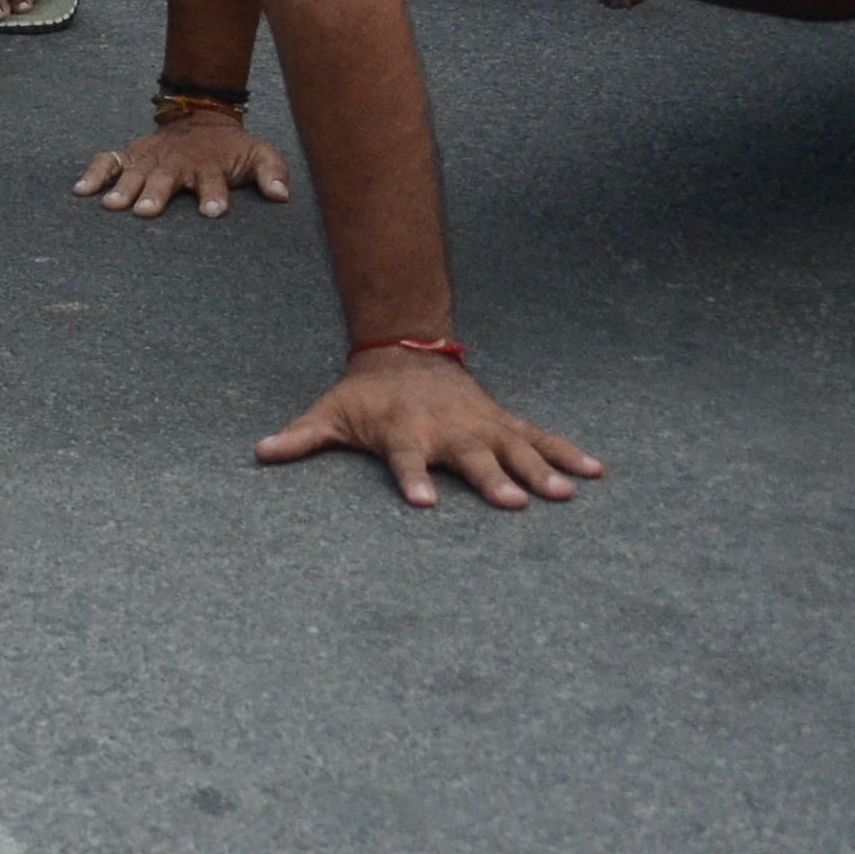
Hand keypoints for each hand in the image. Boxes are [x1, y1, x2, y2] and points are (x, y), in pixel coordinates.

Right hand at [73, 111, 291, 219]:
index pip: (212, 181)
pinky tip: (80, 191)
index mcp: (208, 166)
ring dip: (124, 188)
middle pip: (165, 180)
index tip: (213, 211)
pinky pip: (108, 162)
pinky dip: (94, 173)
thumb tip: (282, 195)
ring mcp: (151, 159)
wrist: (202, 115)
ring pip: (135, 173)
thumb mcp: (260, 154)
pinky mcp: (132, 155)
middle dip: (156, 194)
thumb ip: (273, 173)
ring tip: (113, 205)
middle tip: (146, 211)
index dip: (214, 195)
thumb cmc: (231, 147)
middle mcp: (176, 164)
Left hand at [255, 349, 597, 510]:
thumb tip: (259, 452)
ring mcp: (480, 425)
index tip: (423, 504)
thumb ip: (301, 437)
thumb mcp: (329, 411)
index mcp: (403, 431)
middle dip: (491, 479)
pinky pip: (540, 437)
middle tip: (512, 504)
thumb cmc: (364, 395)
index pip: (405, 460)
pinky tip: (596, 472)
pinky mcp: (503, 422)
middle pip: (469, 457)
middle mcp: (446, 429)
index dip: (412, 480)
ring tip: (564, 495)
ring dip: (539, 470)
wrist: (404, 349)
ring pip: (514, 449)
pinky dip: (568, 452)